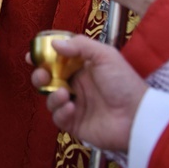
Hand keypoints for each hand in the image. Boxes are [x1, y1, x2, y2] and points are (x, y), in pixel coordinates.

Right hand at [30, 36, 147, 151]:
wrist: (138, 116)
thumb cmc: (124, 83)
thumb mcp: (105, 56)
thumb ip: (80, 45)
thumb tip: (54, 43)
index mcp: (82, 68)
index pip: (56, 60)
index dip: (43, 58)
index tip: (31, 56)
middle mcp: (76, 86)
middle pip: (48, 80)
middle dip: (40, 77)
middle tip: (43, 76)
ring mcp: (75, 105)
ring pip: (49, 99)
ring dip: (52, 95)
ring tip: (65, 94)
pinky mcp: (75, 124)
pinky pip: (58, 118)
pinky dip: (60, 112)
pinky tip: (72, 108)